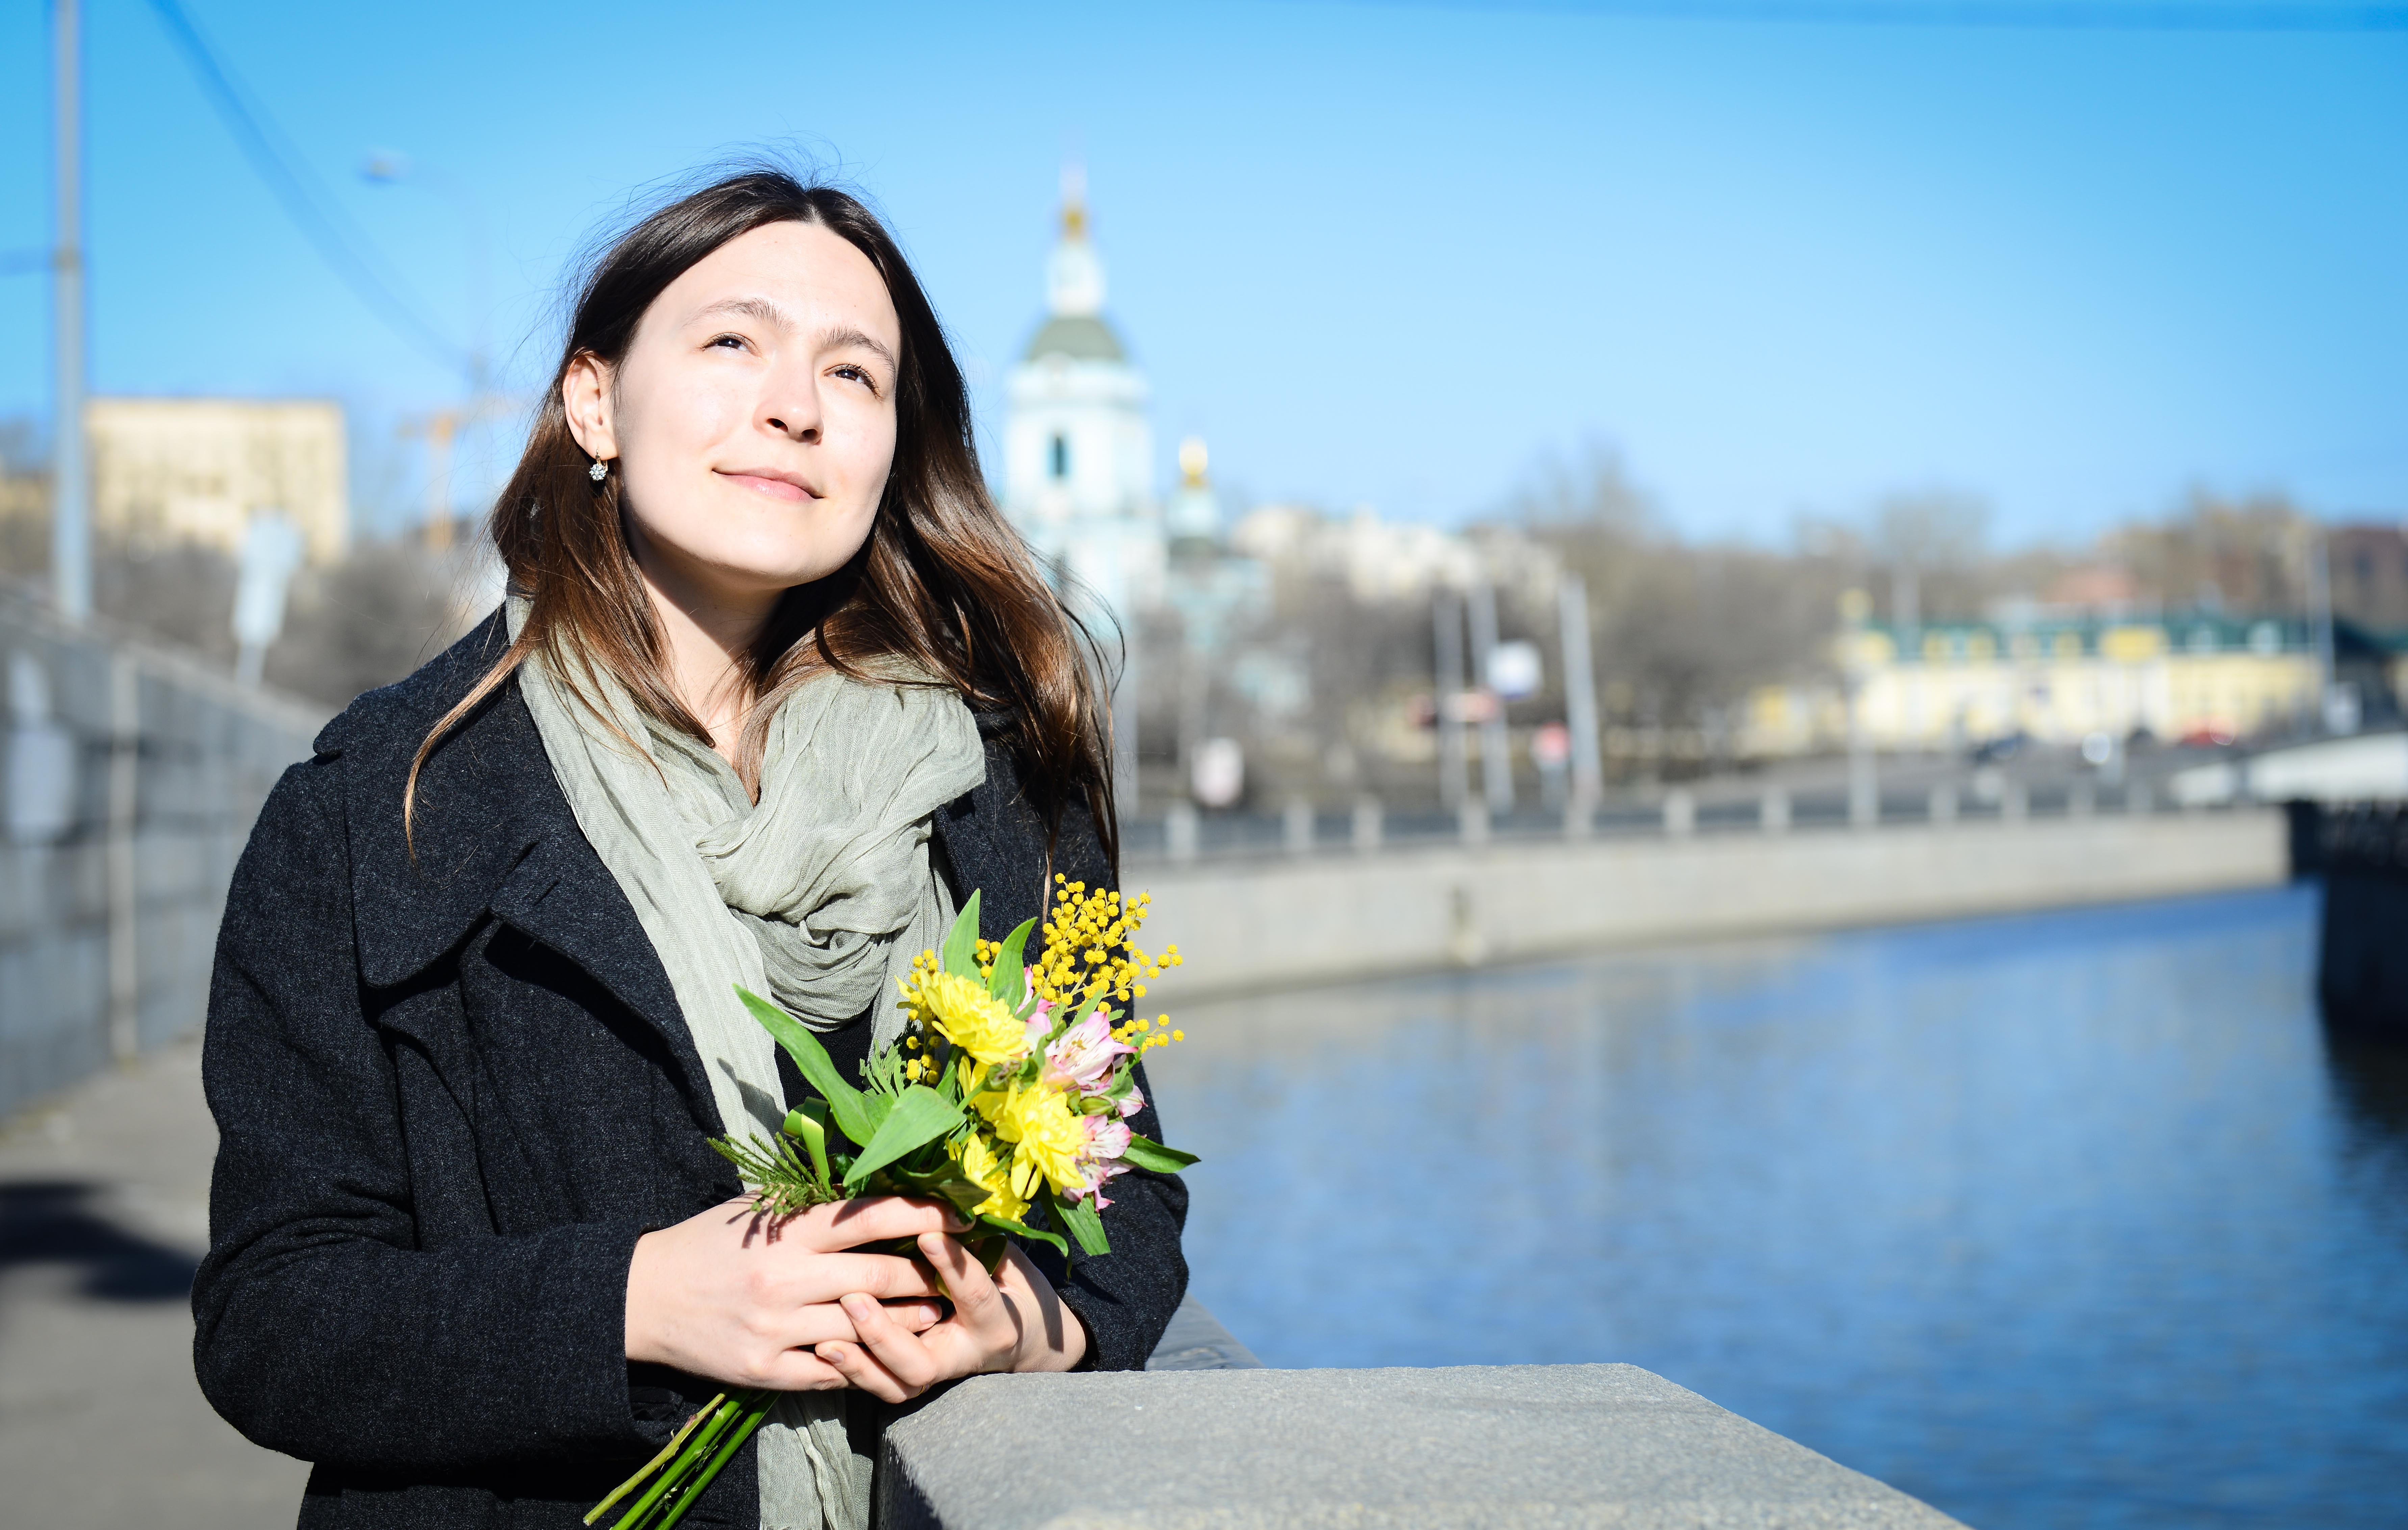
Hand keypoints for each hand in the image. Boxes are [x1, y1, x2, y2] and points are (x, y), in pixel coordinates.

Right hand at [625, 1196, 956, 1390]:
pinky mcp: (764, 1370)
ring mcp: (776, 1328)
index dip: (924, 1214)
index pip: (874, 1216)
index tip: (958, 1216)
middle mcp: (786, 1278)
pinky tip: (886, 1352)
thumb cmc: (710, 1242)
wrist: (643, 1295)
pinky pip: (832, 1370)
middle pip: (881, 1277)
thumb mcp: (759, 1208)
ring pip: (866, 1327)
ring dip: (909, 1322)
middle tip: (955, 1274)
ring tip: (936, 1314)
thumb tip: (876, 1188)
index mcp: (789, 1231)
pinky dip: (864, 1361)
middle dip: (927, 1276)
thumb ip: (814, 1204)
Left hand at [811, 1235, 1088, 1401]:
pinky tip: (824, 1350)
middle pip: (921, 1364)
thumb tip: (950, 1203)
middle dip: (884, 1333)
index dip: (952, 1266)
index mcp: (997, 1322)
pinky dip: (852, 1373)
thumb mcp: (1009, 1261)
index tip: (928, 1234)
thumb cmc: (1012, 1287)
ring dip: (859, 1361)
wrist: (1021, 1340)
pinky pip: (880, 1389)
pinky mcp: (910, 1382)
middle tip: (853, 1299)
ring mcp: (935, 1375)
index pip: (974, 1296)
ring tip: (826, 1339)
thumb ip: (981, 1241)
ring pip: (895, 1385)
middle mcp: (964, 1355)